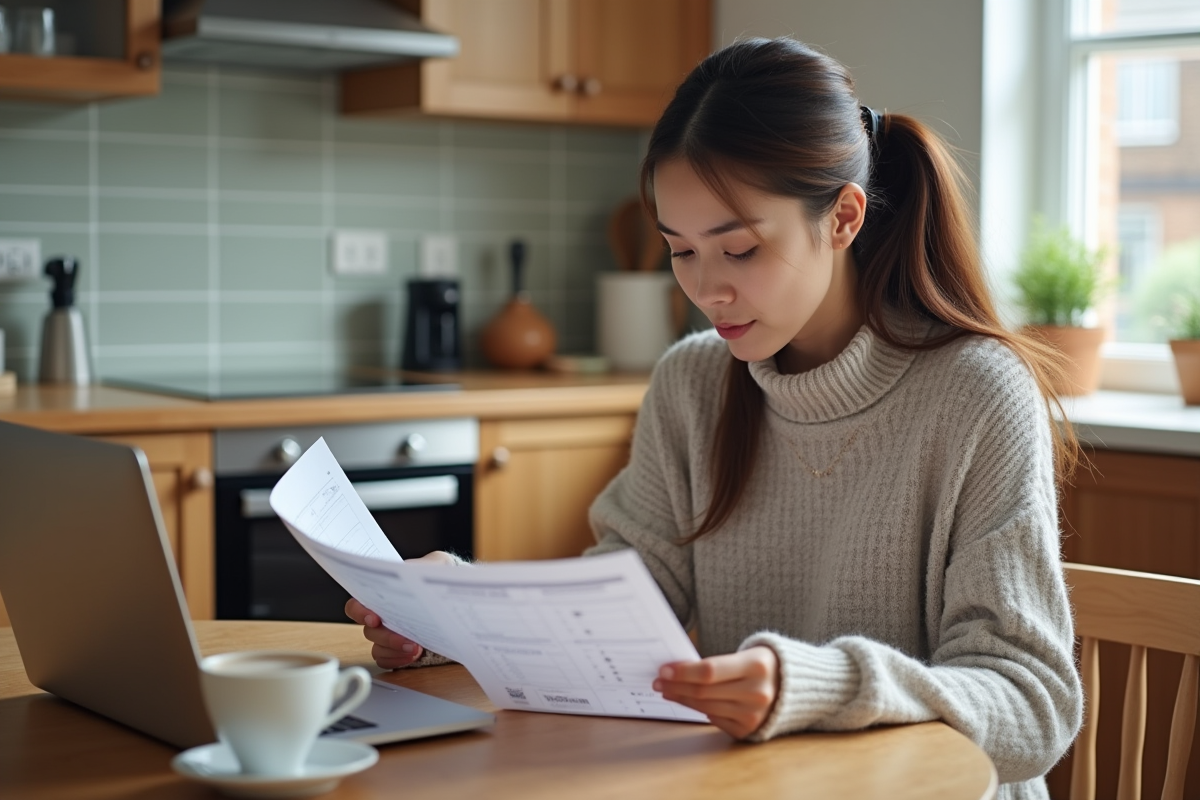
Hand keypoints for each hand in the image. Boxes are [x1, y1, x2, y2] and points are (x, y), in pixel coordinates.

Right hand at [343, 550, 458, 668]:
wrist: (455, 594)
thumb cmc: (438, 575)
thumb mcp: (436, 564)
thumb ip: (424, 565)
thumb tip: (413, 571)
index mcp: (381, 593)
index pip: (357, 604)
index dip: (360, 612)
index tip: (375, 618)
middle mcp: (380, 615)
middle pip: (369, 631)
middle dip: (387, 637)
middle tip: (406, 639)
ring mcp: (387, 633)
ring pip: (377, 648)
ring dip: (394, 650)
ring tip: (416, 649)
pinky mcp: (397, 649)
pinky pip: (386, 660)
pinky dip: (397, 660)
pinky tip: (413, 656)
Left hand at [653, 646, 779, 738]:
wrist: (793, 688)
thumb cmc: (761, 666)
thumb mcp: (747, 654)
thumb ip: (717, 663)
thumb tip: (678, 669)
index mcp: (756, 666)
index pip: (709, 671)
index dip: (683, 671)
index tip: (664, 669)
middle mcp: (757, 693)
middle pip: (704, 691)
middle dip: (676, 685)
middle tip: (659, 680)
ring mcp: (753, 714)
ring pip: (705, 707)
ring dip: (682, 698)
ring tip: (668, 690)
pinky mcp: (748, 729)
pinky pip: (714, 720)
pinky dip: (698, 710)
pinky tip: (688, 701)